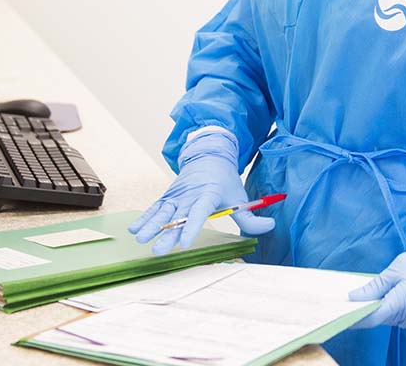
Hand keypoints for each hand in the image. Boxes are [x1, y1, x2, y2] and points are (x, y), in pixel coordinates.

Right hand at [128, 128, 274, 255]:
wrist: (209, 156)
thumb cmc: (226, 181)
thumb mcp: (240, 197)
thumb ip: (252, 217)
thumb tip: (271, 225)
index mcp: (208, 193)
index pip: (200, 211)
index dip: (192, 226)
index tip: (184, 243)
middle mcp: (190, 194)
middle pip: (177, 216)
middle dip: (166, 233)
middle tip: (157, 250)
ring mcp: (176, 194)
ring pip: (162, 211)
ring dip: (150, 225)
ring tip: (140, 238)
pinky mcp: (168, 195)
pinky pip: (155, 207)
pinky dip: (144, 217)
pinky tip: (134, 229)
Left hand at [349, 211, 405, 329]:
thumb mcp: (400, 266)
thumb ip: (377, 285)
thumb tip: (355, 297)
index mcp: (403, 302)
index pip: (371, 318)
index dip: (353, 317)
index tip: (338, 312)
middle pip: (380, 318)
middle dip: (366, 309)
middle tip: (352, 296)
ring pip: (392, 317)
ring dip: (382, 307)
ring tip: (376, 291)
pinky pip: (404, 316)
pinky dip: (396, 307)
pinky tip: (394, 294)